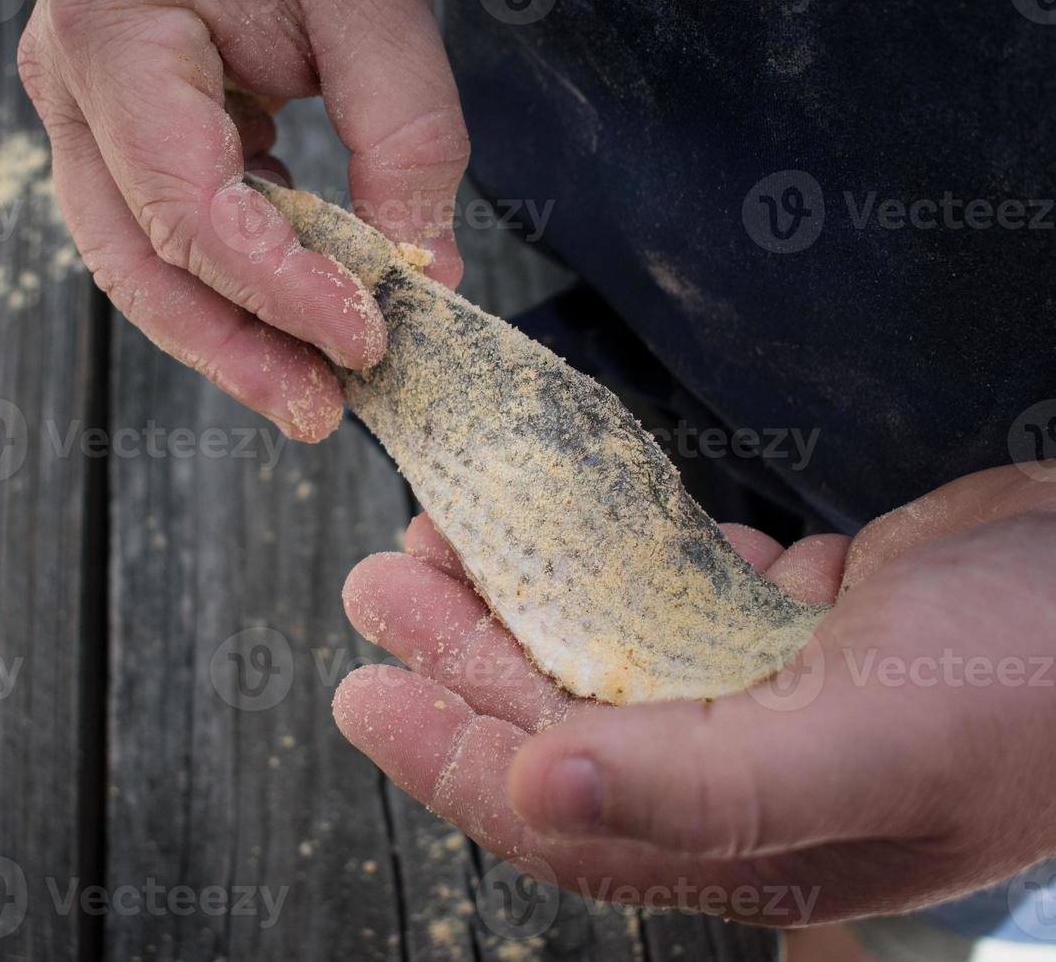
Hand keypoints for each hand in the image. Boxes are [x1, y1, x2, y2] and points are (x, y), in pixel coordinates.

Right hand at [17, 0, 468, 441]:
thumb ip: (403, 133)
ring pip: (140, 260)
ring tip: (309, 390)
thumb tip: (421, 271)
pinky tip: (295, 306)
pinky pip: (168, 223)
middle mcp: (76, 84)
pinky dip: (233, 273)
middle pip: (140, 262)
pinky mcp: (128, 122)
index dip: (280, 291)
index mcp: (114, 37)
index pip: (189, 209)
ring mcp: (90, 108)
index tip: (366, 337)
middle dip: (234, 350)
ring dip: (227, 333)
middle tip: (319, 413)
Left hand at [334, 465, 1055, 924]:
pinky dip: (617, 548)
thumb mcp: (863, 746)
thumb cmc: (1036, 686)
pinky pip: (680, 585)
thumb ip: (698, 787)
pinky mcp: (805, 618)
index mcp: (745, 833)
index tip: (359, 690)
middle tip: (379, 580)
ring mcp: (774, 689)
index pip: (552, 812)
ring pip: (607, 645)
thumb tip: (529, 793)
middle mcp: (746, 770)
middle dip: (460, 652)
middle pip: (559, 716)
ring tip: (445, 531)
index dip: (446, 756)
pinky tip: (569, 515)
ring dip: (522, 592)